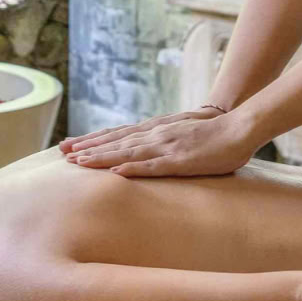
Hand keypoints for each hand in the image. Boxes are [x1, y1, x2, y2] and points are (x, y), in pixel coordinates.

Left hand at [60, 105, 255, 177]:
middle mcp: (155, 135)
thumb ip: (161, 139)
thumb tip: (142, 148)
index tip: (70, 146)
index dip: (92, 140)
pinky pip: (154, 166)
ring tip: (79, 162)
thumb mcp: (180, 133)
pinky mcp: (181, 160)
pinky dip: (134, 169)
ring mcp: (167, 147)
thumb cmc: (212, 134)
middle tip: (62, 153)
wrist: (239, 127)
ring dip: (102, 157)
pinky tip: (117, 172)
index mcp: (154, 130)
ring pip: (128, 153)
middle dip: (88, 148)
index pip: (117, 134)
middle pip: (115, 141)